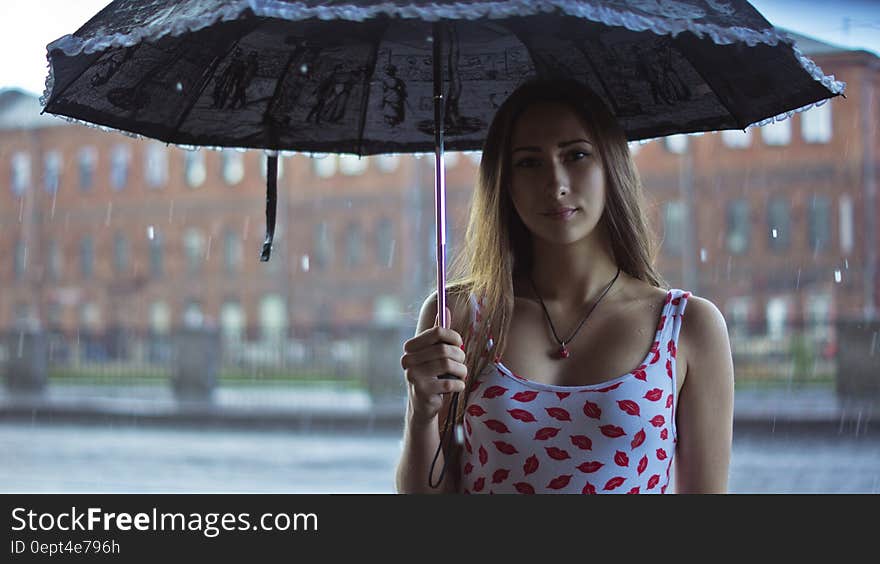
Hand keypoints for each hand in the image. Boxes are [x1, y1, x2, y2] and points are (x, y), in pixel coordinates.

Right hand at [400, 307, 466, 423]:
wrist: (423, 405)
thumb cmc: (432, 375)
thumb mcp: (434, 353)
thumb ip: (439, 334)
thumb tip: (445, 309)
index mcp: (410, 347)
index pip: (437, 331)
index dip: (453, 336)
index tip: (459, 343)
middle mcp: (407, 360)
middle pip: (444, 349)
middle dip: (459, 356)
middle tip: (462, 362)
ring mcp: (413, 376)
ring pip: (448, 365)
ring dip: (461, 370)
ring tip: (461, 375)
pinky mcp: (422, 391)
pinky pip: (450, 383)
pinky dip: (459, 384)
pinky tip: (457, 386)